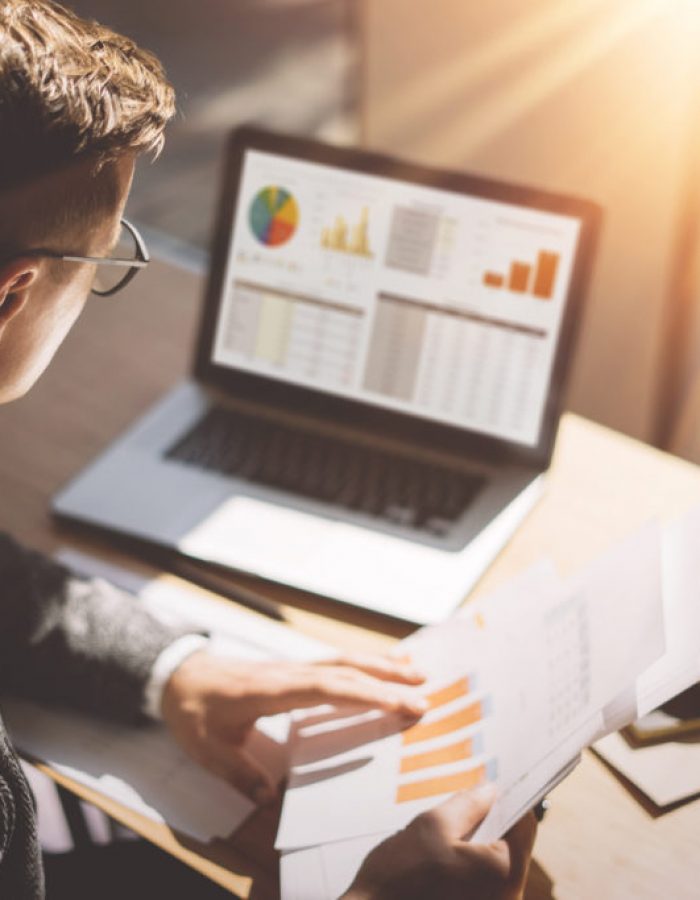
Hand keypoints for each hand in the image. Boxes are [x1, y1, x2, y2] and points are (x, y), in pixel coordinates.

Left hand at [161, 651, 425, 802]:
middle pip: (344, 671)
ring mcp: (293, 666)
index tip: (398, 703)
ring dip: (381, 664)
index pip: (325, 688)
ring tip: (418, 671)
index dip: (364, 694)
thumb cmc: (194, 711)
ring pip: (344, 660)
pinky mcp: (294, 668)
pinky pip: (335, 661)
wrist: (179, 676)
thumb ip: (238, 771)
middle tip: (425, 695)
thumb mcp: (207, 748)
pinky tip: (385, 663)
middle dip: (386, 681)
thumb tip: (267, 797)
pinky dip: (364, 661)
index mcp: (271, 691)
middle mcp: (289, 672)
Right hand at [342, 787, 536, 899]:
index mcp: (504, 874)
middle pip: (511, 849)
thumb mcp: (432, 826)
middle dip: (490, 823)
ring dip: (477, 847)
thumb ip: (468, 805)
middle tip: (466, 803)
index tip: (492, 785)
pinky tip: (442, 861)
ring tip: (448, 832)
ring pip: (495, 869)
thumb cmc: (399, 878)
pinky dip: (468, 869)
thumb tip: (490, 791)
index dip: (508, 799)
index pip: (524, 826)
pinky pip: (481, 887)